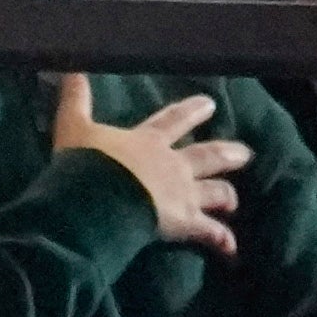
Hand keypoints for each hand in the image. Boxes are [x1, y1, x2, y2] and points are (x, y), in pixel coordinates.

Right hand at [50, 79, 249, 253]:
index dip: (191, 112)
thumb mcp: (74, 125)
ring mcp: (183, 194)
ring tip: (234, 201)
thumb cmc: (86, 161)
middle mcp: (173, 165)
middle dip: (227, 153)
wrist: (97, 197)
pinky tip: (232, 249)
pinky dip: (223, 240)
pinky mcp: (186, 222)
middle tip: (246, 153)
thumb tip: (70, 67)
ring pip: (215, 193)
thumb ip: (75, 98)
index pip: (173, 121)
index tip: (210, 104)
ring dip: (227, 196)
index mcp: (148, 142)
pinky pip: (211, 233)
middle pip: (206, 156)